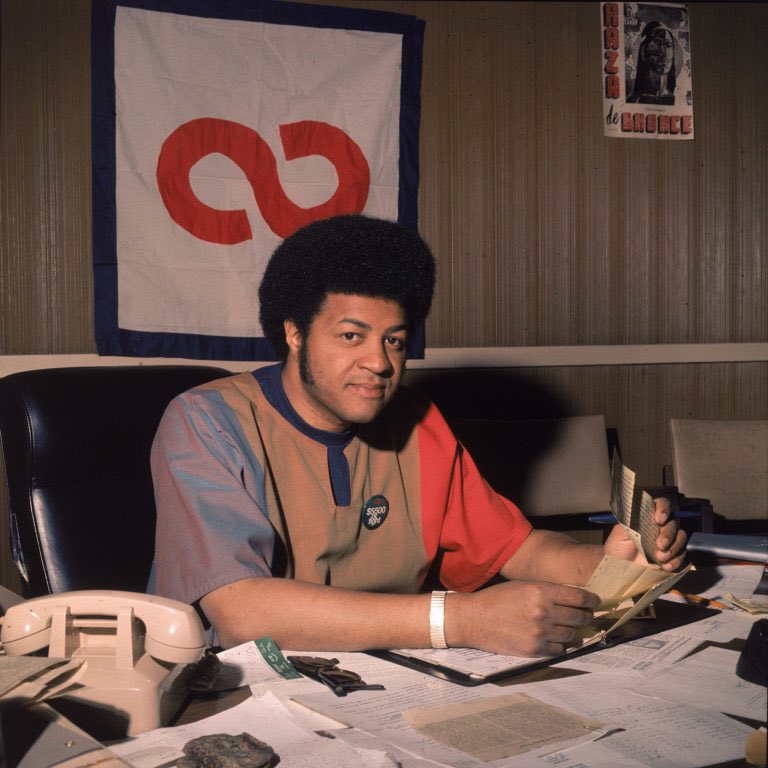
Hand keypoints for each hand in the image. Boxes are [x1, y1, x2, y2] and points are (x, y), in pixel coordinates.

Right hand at [451, 580, 599, 657]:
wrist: (474, 619)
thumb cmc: (498, 599)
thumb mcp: (523, 585)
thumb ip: (548, 590)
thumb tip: (574, 596)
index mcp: (541, 591)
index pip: (580, 596)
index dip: (591, 600)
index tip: (595, 601)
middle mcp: (544, 612)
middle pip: (580, 617)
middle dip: (585, 616)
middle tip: (584, 615)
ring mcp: (540, 633)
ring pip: (571, 635)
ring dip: (571, 631)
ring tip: (565, 627)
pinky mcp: (534, 650)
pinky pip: (559, 650)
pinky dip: (559, 645)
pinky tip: (552, 638)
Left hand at [604, 498, 687, 570]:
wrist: (619, 568)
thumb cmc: (617, 547)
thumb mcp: (620, 532)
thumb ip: (631, 521)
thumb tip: (640, 512)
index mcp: (648, 517)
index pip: (661, 505)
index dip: (663, 509)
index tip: (659, 519)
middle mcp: (660, 527)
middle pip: (673, 523)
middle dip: (668, 534)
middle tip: (660, 544)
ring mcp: (667, 542)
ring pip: (681, 537)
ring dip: (673, 547)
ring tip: (660, 558)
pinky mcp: (671, 556)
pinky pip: (681, 555)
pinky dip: (676, 560)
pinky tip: (666, 566)